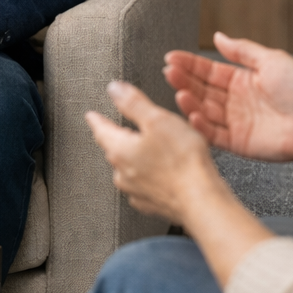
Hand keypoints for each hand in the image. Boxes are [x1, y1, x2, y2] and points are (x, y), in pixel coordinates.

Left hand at [85, 81, 226, 224]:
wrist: (200, 199)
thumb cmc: (182, 160)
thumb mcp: (157, 120)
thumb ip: (133, 103)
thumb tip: (114, 89)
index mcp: (120, 150)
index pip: (101, 130)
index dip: (97, 119)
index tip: (91, 115)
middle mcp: (123, 173)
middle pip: (114, 150)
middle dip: (117, 138)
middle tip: (120, 128)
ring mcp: (137, 190)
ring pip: (128, 168)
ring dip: (134, 157)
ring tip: (144, 148)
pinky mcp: (152, 203)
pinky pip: (144, 184)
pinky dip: (149, 175)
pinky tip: (161, 171)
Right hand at [167, 31, 292, 168]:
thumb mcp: (270, 60)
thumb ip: (242, 51)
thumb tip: (218, 37)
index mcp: (243, 81)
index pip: (209, 71)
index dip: (190, 64)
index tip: (171, 58)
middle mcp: (236, 101)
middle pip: (203, 90)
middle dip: (184, 80)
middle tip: (169, 72)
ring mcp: (235, 123)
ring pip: (204, 111)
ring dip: (189, 102)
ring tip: (178, 91)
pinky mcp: (238, 143)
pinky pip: (214, 134)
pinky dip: (201, 126)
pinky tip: (191, 113)